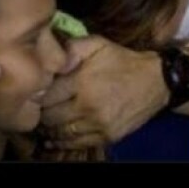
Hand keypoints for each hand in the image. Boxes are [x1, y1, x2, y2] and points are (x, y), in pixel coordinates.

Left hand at [39, 35, 168, 149]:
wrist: (155, 81)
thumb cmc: (122, 60)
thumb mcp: (97, 44)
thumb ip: (71, 48)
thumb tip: (50, 60)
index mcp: (83, 81)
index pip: (47, 95)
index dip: (37, 94)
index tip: (33, 92)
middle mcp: (88, 106)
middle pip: (50, 116)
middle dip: (41, 112)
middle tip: (36, 108)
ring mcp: (98, 124)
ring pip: (61, 132)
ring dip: (49, 128)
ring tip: (44, 122)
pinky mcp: (107, 136)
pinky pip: (77, 143)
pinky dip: (62, 142)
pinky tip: (54, 138)